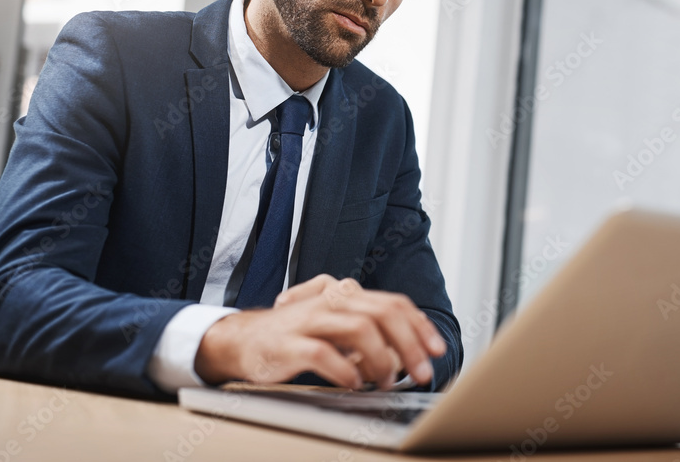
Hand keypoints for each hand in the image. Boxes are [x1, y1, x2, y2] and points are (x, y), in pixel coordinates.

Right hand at [194, 275, 446, 389]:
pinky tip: (353, 384)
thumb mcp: (336, 327)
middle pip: (383, 314)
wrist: (242, 340)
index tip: (437, 350)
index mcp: (346, 295)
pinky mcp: (288, 343)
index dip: (420, 326)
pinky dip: (344, 371)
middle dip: (410, 345)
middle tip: (422, 373)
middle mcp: (330, 301)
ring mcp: (309, 320)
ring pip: (359, 329)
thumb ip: (369, 333)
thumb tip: (406, 355)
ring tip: (385, 382)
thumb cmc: (295, 336)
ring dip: (381, 360)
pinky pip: (323, 354)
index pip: (394, 303)